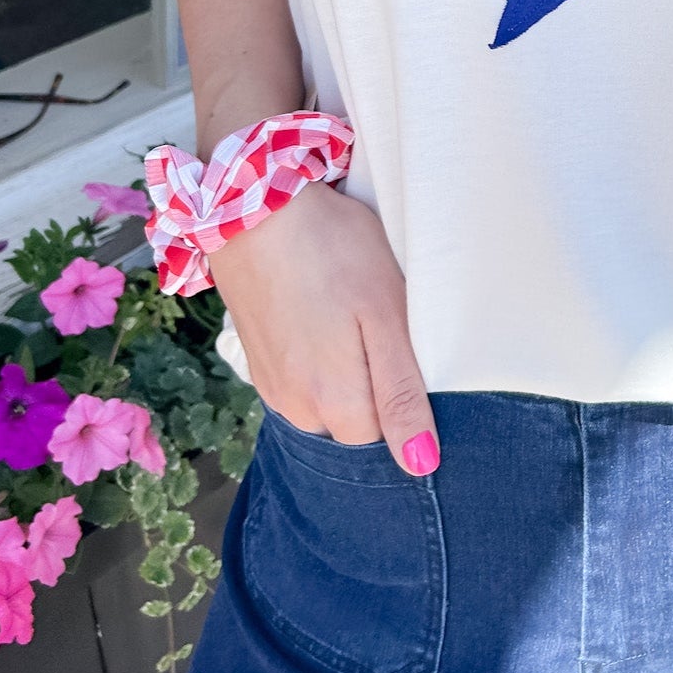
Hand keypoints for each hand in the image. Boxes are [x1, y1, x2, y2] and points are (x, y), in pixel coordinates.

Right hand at [209, 180, 438, 475]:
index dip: (409, 404)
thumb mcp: (385, 314)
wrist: (252, 207)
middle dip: (379, 391)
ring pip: (331, 406)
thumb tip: (420, 464)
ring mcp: (273, 387)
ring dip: (350, 377)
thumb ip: (401, 393)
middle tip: (385, 329)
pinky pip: (306, 385)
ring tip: (356, 320)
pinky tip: (329, 320)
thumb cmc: (332, 250)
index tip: (412, 355)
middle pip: (357, 426)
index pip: (387, 441)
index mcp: (332, 403)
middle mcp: (296, 409)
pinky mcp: (261, 363)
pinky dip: (324, 363)